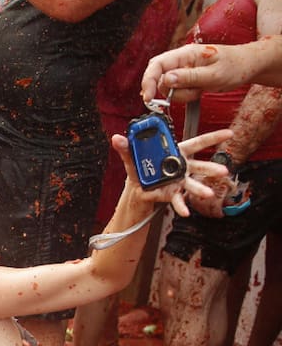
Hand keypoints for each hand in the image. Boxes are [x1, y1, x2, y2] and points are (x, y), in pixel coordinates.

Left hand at [114, 128, 232, 217]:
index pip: (197, 143)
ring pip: (192, 184)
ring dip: (201, 189)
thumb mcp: (133, 158)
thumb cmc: (141, 168)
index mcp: (176, 153)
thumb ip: (127, 148)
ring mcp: (179, 181)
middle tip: (223, 170)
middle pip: (199, 166)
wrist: (137, 187)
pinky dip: (181, 206)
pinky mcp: (173, 194)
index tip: (229, 133)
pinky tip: (185, 212)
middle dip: (211, 168)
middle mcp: (182, 167)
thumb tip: (116, 138)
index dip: (213, 137)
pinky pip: (178, 200)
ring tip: (208, 193)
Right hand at [141, 43, 254, 105]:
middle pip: (158, 77)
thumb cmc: (235, 66)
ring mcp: (182, 70)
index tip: (148, 98)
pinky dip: (184, 96)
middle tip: (178, 99)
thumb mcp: (214, 74)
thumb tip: (166, 80)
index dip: (148, 81)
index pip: (157, 65)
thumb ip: (189, 77)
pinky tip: (198, 93)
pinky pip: (176, 91)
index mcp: (185, 53)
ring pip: (167, 88)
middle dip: (165, 91)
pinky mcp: (186, 79)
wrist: (248, 66)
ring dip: (180, 95)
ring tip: (199, 91)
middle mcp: (180, 61)